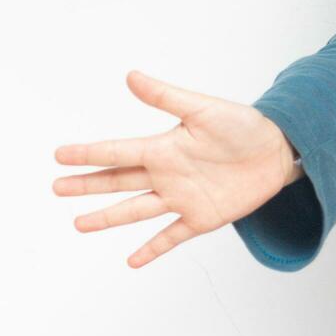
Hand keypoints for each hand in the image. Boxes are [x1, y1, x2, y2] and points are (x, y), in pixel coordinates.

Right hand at [52, 70, 299, 267]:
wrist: (278, 151)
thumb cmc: (243, 125)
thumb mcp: (204, 108)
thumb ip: (167, 96)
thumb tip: (131, 76)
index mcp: (163, 147)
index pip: (117, 152)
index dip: (88, 154)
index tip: (59, 155)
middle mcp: (166, 174)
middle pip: (118, 182)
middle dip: (87, 185)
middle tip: (57, 187)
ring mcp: (181, 198)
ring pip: (136, 211)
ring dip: (107, 218)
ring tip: (79, 224)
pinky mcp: (201, 218)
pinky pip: (171, 236)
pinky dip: (152, 249)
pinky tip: (132, 260)